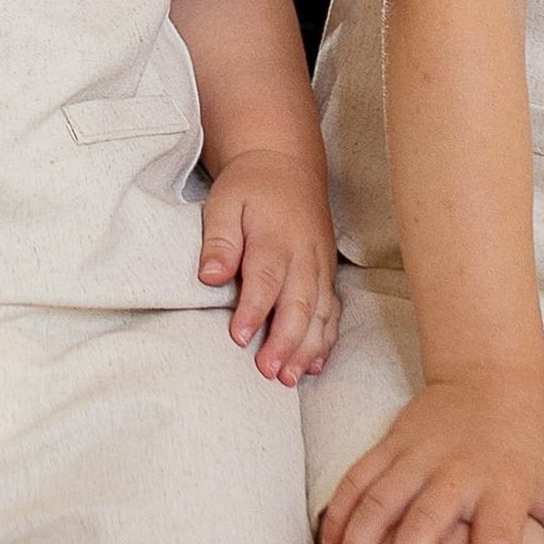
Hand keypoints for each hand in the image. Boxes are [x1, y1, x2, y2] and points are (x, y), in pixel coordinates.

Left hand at [197, 150, 340, 384]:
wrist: (286, 165)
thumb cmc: (250, 187)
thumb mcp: (224, 202)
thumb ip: (219, 240)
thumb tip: (210, 276)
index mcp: (275, 236)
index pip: (265, 278)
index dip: (254, 310)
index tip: (239, 337)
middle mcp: (304, 254)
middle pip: (299, 302)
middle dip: (285, 340)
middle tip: (268, 372)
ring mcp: (320, 265)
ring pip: (320, 312)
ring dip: (307, 347)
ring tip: (290, 378)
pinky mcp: (327, 273)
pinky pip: (333, 310)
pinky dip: (326, 338)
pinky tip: (314, 363)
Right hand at [320, 373, 543, 543]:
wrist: (489, 379)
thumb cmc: (529, 449)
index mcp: (506, 487)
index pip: (499, 539)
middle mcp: (459, 471)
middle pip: (428, 521)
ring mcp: (418, 456)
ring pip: (380, 501)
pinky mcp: (389, 445)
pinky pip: (356, 481)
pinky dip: (339, 517)